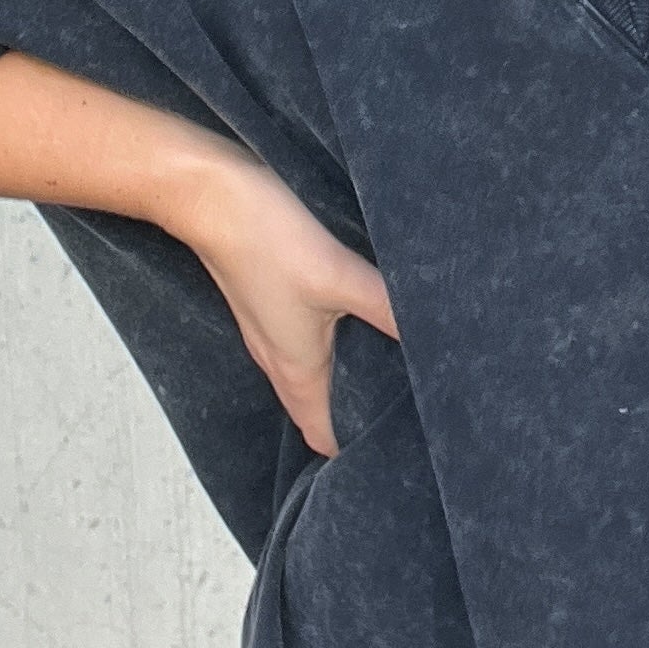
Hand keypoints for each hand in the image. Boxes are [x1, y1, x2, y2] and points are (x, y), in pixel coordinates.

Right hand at [178, 143, 397, 457]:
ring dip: (342, 382)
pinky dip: (329, 347)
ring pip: (309, 375)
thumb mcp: (340, 276)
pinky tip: (355, 322)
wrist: (208, 194)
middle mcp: (277, 358)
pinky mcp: (266, 300)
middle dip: (354, 420)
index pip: (323, 437)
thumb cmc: (267, 240)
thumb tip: (440, 336)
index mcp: (297, 370)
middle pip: (317, 410)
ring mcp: (268, 329)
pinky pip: (300, 342)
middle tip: (404, 415)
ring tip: (389, 375)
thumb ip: (390, 308)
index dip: (355, 453)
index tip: (395, 451)